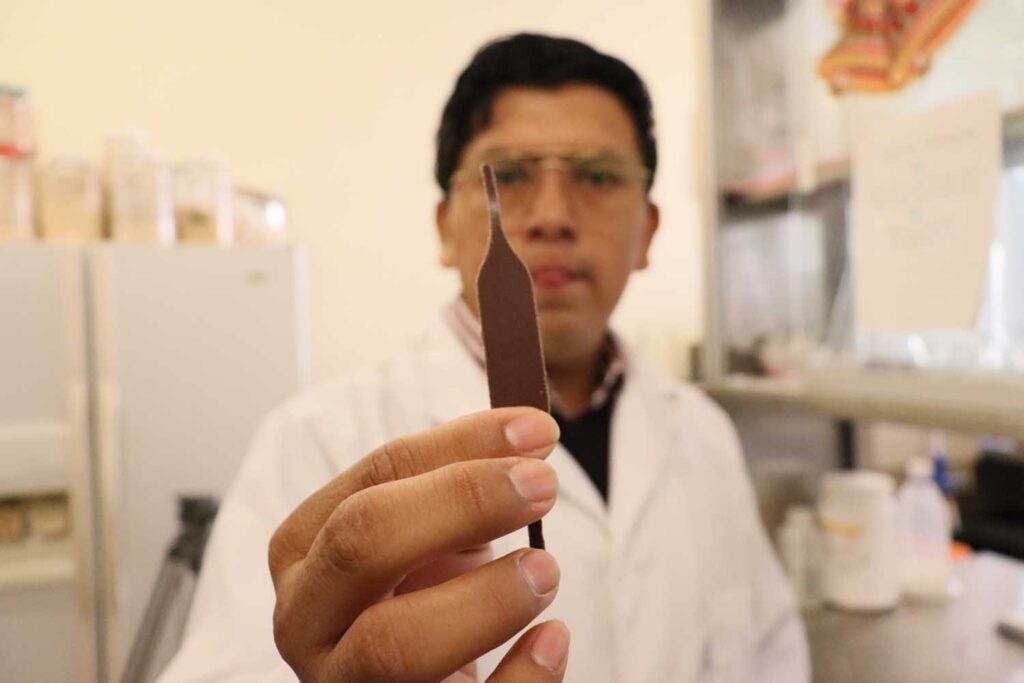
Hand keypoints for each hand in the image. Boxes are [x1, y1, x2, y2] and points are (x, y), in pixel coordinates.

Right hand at [268, 407, 568, 681]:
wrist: (414, 681)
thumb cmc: (421, 597)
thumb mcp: (427, 534)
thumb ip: (461, 483)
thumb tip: (529, 433)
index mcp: (306, 549)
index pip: (376, 476)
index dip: (460, 447)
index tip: (536, 431)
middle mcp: (307, 619)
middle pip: (363, 544)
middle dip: (461, 502)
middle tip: (542, 484)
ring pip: (393, 646)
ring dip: (484, 600)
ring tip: (546, 570)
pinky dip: (518, 677)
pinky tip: (552, 638)